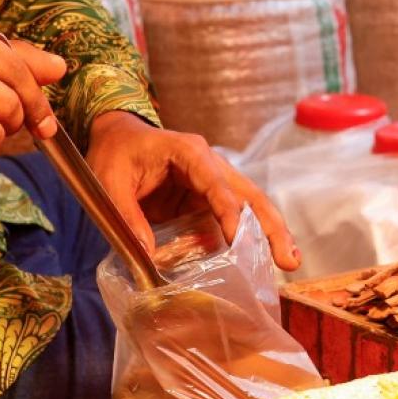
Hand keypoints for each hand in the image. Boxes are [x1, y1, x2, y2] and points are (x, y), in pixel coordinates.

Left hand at [87, 110, 299, 271]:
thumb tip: (147, 255)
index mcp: (188, 152)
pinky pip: (232, 217)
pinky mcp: (206, 198)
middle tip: (288, 258)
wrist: (116, 136)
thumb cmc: (113, 152)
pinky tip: (264, 259)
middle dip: (270, 227)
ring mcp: (212, 181)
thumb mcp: (108, 182)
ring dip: (269, 233)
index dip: (229, 213)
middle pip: (248, 195)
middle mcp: (210, 164)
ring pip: (249, 206)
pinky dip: (249, 237)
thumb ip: (127, 216)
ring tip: (289, 261)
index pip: (216, 185)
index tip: (238, 241)